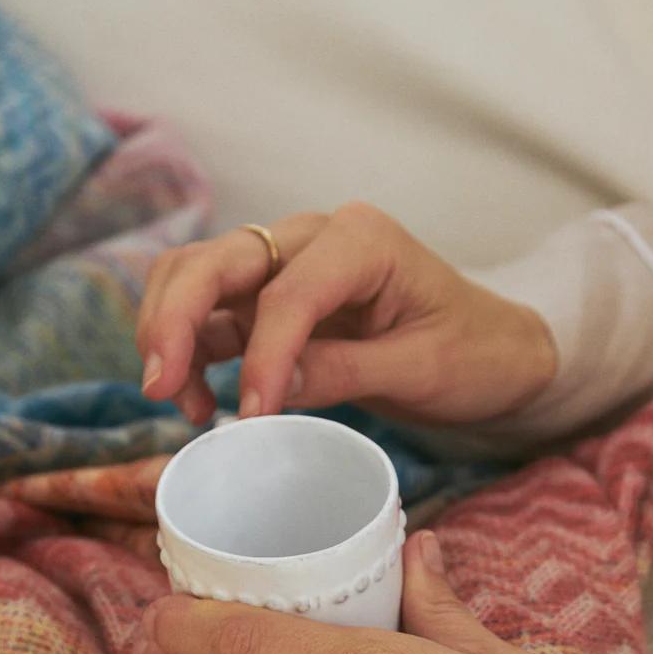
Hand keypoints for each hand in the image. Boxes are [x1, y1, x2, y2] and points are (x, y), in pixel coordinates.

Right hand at [135, 201, 556, 426]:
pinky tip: (200, 403)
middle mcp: (312, 237)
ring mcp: (284, 263)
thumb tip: (271, 387)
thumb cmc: (472, 352)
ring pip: (194, 275)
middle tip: (161, 388)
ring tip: (179, 401)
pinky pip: (208, 311)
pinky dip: (188, 349)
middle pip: (214, 259)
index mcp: (361, 240)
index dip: (261, 356)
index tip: (253, 416)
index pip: (287, 292)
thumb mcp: (424, 369)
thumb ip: (348, 371)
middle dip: (174, 319)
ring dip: (169, 331)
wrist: (492, 350)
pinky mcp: (269, 298)